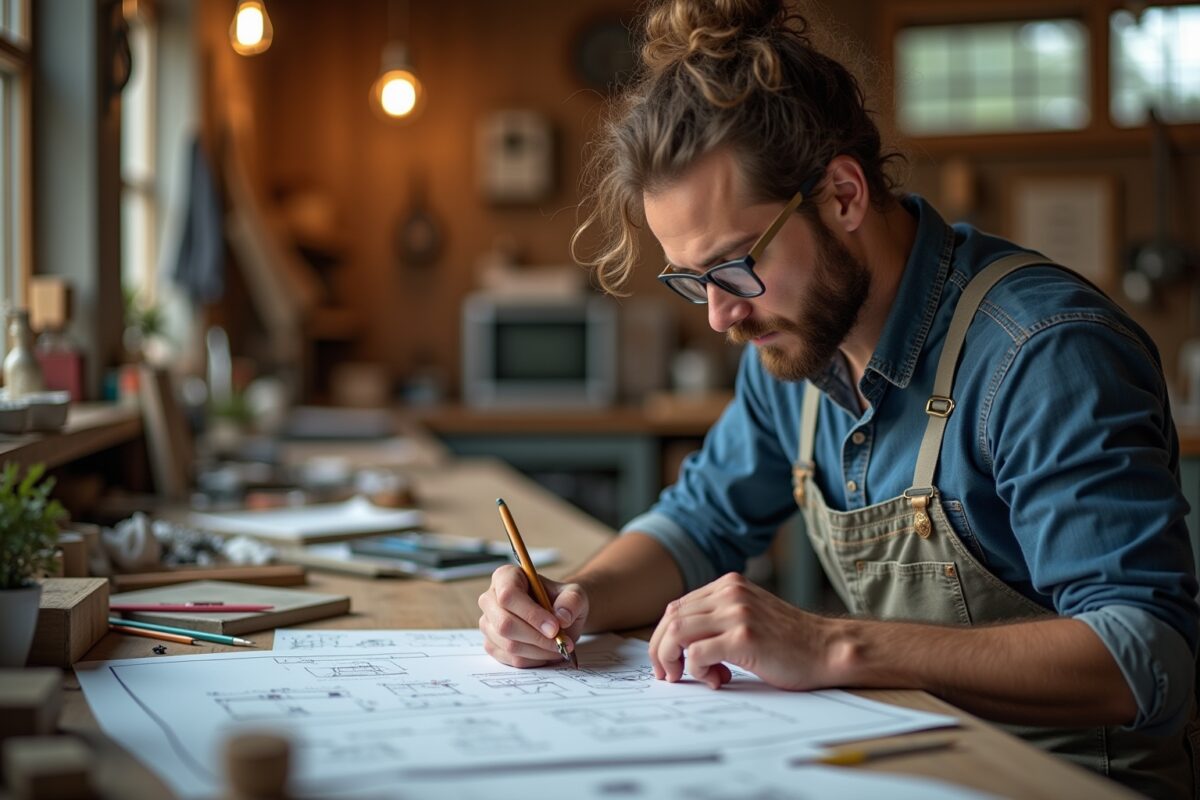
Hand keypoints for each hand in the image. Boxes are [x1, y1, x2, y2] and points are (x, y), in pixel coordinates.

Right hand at [478, 564, 588, 667]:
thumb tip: (561, 618)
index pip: (509, 595)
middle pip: (504, 624)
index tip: (555, 628)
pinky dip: (534, 660)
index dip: (531, 614)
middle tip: (562, 642)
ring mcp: (488, 623)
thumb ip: (572, 601)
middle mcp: (490, 599)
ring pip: (509, 645)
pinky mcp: (492, 644)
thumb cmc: (561, 601)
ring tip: (559, 647)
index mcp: (505, 577)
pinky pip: (510, 659)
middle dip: (537, 638)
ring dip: (539, 651)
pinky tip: (547, 652)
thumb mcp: (575, 594)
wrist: (558, 616)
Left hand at [648, 572, 842, 689]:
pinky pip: (698, 653)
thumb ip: (718, 620)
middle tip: (667, 674)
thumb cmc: (789, 642)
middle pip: (671, 618)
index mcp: (728, 585)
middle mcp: (730, 593)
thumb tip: (680, 646)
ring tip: (687, 678)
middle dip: (661, 650)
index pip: (677, 607)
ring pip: (677, 633)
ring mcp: (737, 613)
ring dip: (673, 660)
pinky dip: (697, 671)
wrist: (827, 650)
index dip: (664, 636)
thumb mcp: (749, 617)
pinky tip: (717, 678)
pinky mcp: (744, 637)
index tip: (667, 661)